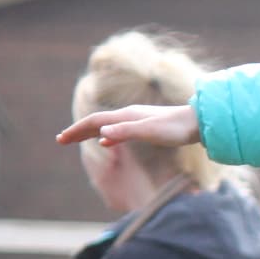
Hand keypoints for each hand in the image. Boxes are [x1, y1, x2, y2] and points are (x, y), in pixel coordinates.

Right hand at [58, 103, 200, 148]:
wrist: (199, 123)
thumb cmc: (176, 128)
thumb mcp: (150, 131)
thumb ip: (126, 132)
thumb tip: (102, 134)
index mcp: (126, 116)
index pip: (94, 122)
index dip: (77, 131)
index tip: (60, 139)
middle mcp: (129, 115)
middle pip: (97, 122)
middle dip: (78, 131)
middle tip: (60, 139)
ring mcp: (137, 120)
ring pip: (107, 126)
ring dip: (90, 133)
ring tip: (77, 139)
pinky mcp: (146, 127)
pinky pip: (119, 131)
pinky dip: (107, 136)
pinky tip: (106, 142)